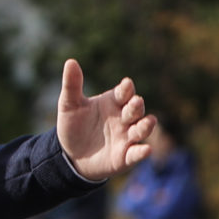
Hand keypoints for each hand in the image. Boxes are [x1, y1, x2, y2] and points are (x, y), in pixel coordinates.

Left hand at [55, 58, 153, 182]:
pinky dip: (142, 152)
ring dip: (146, 126)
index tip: (126, 84)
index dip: (126, 89)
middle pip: (135, 110)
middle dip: (136, 106)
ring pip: (142, 129)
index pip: (124, 93)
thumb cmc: (73, 126)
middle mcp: (123, 118)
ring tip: (149, 122)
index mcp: (113, 102)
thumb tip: (70, 61)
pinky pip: (136, 153)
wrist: (70, 155)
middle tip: (135, 102)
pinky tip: (147, 149)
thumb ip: (72, 85)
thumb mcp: (69, 105)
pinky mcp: (125, 156)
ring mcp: (126, 137)